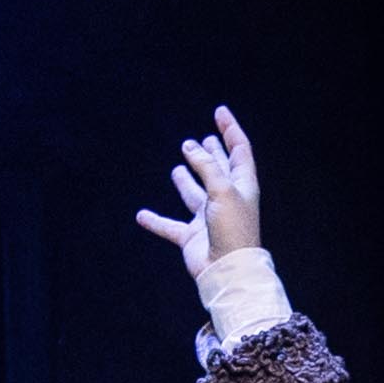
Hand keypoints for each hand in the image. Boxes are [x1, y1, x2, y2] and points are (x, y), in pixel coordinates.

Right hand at [127, 108, 261, 283]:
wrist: (228, 271)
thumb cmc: (233, 229)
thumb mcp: (222, 190)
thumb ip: (207, 167)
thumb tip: (191, 146)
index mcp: (242, 185)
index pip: (239, 150)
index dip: (230, 130)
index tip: (219, 112)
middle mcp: (226, 199)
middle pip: (219, 170)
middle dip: (212, 154)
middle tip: (202, 140)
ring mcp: (208, 218)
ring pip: (196, 194)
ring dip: (188, 180)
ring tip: (180, 165)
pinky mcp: (192, 236)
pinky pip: (170, 226)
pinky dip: (156, 220)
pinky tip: (141, 215)